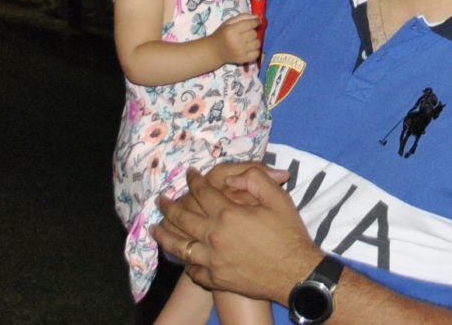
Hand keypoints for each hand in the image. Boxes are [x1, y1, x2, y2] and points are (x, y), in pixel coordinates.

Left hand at [154, 165, 319, 302]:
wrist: (295, 274)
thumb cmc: (289, 234)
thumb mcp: (278, 199)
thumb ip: (255, 179)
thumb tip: (232, 178)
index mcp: (229, 214)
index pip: (202, 192)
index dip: (194, 180)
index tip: (189, 173)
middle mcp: (214, 237)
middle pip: (182, 218)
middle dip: (169, 206)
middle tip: (160, 199)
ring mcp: (213, 260)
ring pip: (179, 246)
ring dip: (164, 235)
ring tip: (155, 228)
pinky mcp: (216, 279)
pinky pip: (192, 270)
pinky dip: (185, 262)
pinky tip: (182, 256)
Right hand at [211, 14, 261, 64]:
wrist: (214, 51)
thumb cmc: (222, 35)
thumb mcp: (228, 23)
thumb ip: (242, 17)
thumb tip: (257, 17)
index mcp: (231, 31)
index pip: (249, 24)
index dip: (256, 22)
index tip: (257, 21)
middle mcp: (236, 42)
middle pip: (254, 34)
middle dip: (253, 31)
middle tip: (247, 32)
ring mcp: (240, 52)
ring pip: (257, 43)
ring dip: (255, 41)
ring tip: (248, 40)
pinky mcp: (242, 59)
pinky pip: (257, 54)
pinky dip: (255, 50)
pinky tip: (249, 48)